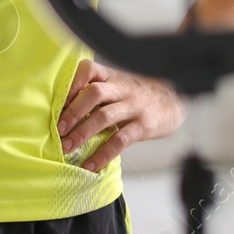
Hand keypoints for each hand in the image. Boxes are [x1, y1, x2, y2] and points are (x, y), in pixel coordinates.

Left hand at [57, 57, 186, 172]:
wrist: (176, 100)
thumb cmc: (138, 95)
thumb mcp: (119, 85)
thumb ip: (98, 91)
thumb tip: (64, 111)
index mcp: (112, 77)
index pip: (88, 69)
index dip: (71, 82)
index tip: (57, 100)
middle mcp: (122, 88)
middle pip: (93, 93)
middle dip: (72, 112)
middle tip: (58, 130)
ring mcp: (134, 106)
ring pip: (104, 116)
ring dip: (82, 133)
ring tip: (67, 148)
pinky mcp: (144, 125)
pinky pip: (121, 139)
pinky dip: (104, 153)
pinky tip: (92, 164)